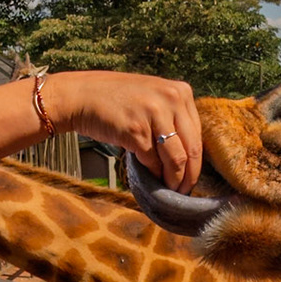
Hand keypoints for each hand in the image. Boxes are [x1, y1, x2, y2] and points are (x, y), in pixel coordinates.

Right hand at [49, 72, 201, 191]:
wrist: (82, 96)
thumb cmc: (116, 100)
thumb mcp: (153, 97)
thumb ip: (173, 117)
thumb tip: (189, 155)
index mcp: (181, 91)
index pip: (198, 134)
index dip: (196, 161)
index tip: (191, 175)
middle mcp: (172, 100)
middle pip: (191, 148)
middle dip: (189, 175)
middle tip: (184, 190)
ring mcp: (154, 114)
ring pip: (176, 159)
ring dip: (173, 180)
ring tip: (170, 190)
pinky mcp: (137, 131)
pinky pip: (153, 162)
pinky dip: (154, 174)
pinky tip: (152, 178)